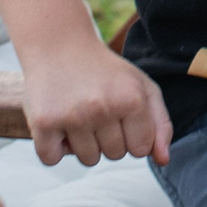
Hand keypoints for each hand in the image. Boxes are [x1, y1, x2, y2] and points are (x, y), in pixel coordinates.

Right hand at [21, 37, 174, 167]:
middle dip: (108, 138)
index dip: (131, 136)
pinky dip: (53, 149)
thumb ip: (160, 124)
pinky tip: (57, 124)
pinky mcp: (43, 122)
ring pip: (88, 160)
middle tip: (96, 109)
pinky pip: (52, 159)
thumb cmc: (105, 72)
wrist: (59, 45)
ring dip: (83, 144)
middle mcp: (103, 108)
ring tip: (78, 114)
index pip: (141, 149)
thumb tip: (163, 160)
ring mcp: (72, 116)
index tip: (120, 116)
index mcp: (131, 99)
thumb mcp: (142, 87)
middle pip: (114, 155)